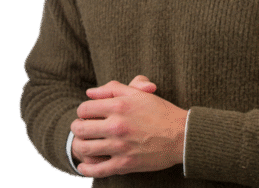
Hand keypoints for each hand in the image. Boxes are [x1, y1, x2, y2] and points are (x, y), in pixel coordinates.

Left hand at [71, 76, 187, 178]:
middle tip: (79, 128)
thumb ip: (113, 88)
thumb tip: (90, 93)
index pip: (85, 108)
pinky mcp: (124, 164)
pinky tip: (84, 165)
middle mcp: (117, 124)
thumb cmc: (160, 111)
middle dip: (77, 128)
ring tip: (81, 144)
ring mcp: (120, 146)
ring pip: (85, 148)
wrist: (181, 135)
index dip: (82, 111)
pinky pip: (97, 170)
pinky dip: (86, 168)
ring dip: (79, 146)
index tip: (86, 114)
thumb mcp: (138, 93)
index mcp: (120, 105)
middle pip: (81, 128)